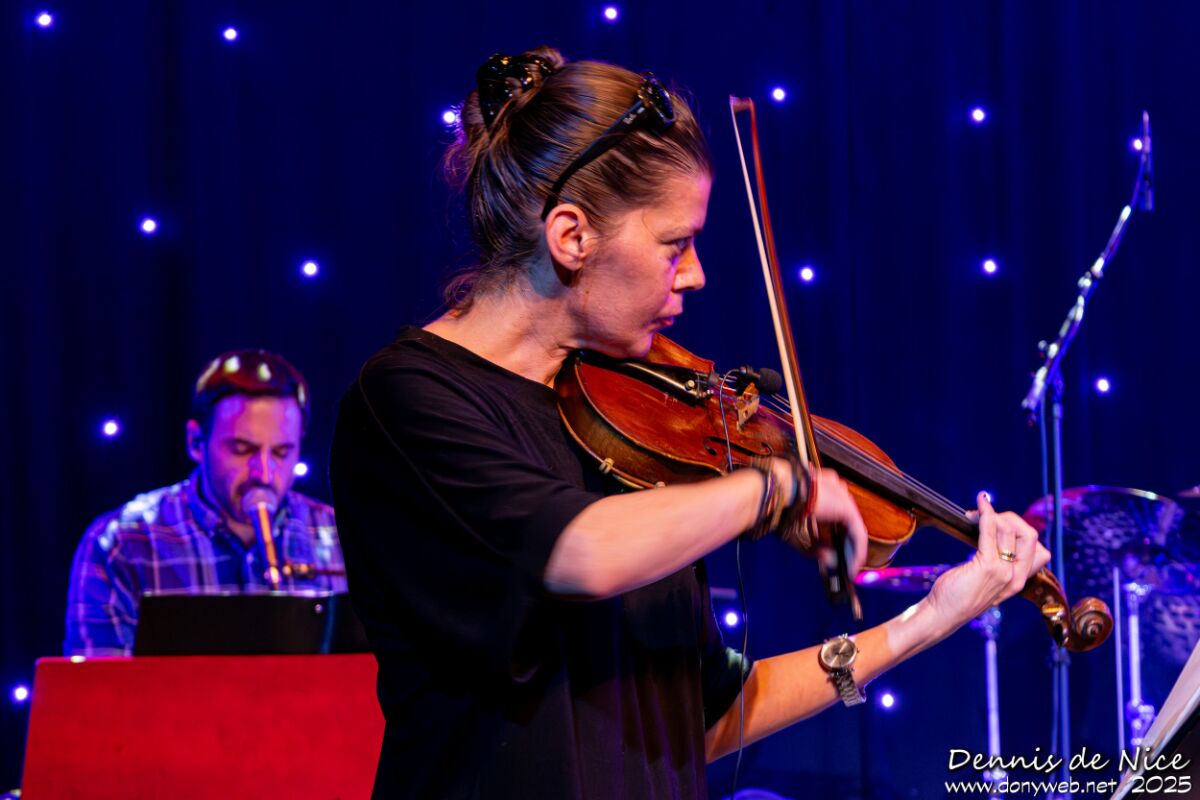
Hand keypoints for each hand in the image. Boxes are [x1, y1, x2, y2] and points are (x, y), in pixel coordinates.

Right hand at [771, 461, 867, 576]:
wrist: (780, 494)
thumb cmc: (782, 509)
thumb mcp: (800, 534)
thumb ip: (816, 547)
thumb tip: (829, 560)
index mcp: (821, 492)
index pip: (835, 517)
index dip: (836, 538)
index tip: (835, 554)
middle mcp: (835, 491)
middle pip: (847, 524)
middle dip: (847, 546)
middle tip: (844, 565)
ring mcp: (843, 498)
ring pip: (853, 529)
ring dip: (853, 551)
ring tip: (849, 569)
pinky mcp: (848, 508)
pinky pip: (857, 533)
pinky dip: (856, 551)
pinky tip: (852, 565)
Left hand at [924, 492, 1051, 630]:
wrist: (943, 614)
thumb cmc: (958, 595)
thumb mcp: (985, 580)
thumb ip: (996, 562)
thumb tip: (993, 531)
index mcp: (1018, 581)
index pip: (1039, 550)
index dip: (1021, 531)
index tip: (998, 525)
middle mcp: (1016, 577)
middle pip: (1030, 535)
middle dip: (1010, 519)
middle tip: (985, 517)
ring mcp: (1004, 572)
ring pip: (1011, 530)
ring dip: (993, 516)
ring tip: (973, 515)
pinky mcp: (988, 567)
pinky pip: (990, 532)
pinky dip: (986, 514)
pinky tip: (979, 506)